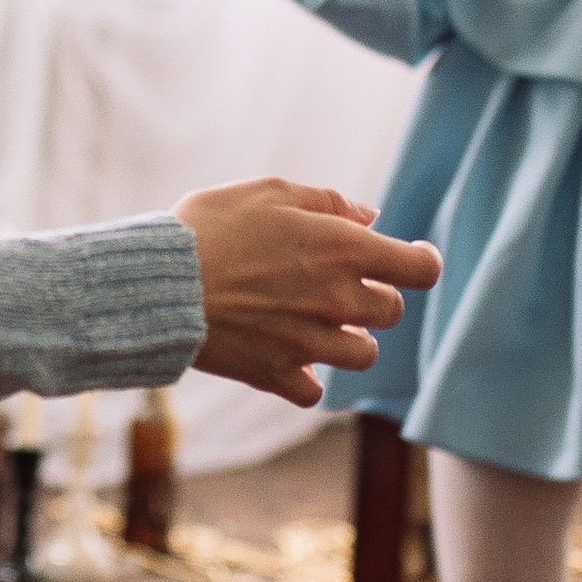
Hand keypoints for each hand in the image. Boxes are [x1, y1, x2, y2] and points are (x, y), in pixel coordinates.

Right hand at [176, 177, 441, 409]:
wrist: (158, 283)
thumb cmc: (210, 226)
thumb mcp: (268, 192)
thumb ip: (328, 202)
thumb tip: (370, 217)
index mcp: (342, 249)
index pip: (419, 269)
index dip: (423, 262)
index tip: (412, 259)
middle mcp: (335, 300)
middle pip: (392, 313)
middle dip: (377, 298)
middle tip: (345, 285)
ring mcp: (308, 342)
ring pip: (362, 355)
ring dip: (351, 339)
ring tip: (321, 323)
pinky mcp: (276, 374)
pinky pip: (314, 390)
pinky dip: (308, 377)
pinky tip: (291, 356)